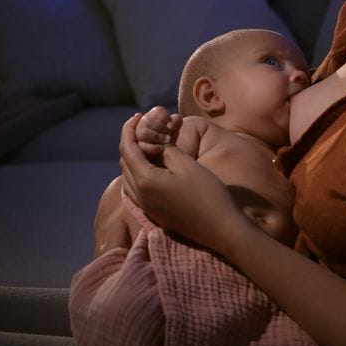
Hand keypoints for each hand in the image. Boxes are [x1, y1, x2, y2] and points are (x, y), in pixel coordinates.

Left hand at [119, 115, 249, 250]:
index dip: (130, 129)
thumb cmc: (206, 193)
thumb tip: (154, 138)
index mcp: (145, 180)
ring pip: (128, 177)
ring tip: (147, 144)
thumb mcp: (186, 164)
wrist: (221, 229)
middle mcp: (139, 195)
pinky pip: (135, 189)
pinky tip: (150, 167)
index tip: (138, 116)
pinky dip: (137, 174)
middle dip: (131, 142)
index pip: (127, 148)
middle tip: (144, 127)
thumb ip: (166, 149)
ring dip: (133, 158)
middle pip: (125, 162)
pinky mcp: (153, 214)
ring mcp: (145, 207)